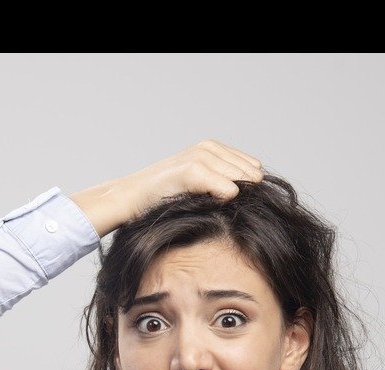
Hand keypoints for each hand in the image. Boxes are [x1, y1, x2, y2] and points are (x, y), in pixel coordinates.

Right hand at [70, 140, 263, 237]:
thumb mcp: (198, 188)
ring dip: (240, 192)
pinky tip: (230, 199)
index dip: (252, 185)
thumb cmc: (163, 197)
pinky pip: (223, 184)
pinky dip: (227, 192)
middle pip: (248, 172)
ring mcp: (198, 157)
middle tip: (248, 207)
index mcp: (211, 149)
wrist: (131, 198)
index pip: (251, 165)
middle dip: (250, 190)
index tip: (252, 201)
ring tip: (235, 206)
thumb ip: (222, 185)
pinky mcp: (190, 170)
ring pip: (238, 177)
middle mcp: (207, 148)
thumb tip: (253, 193)